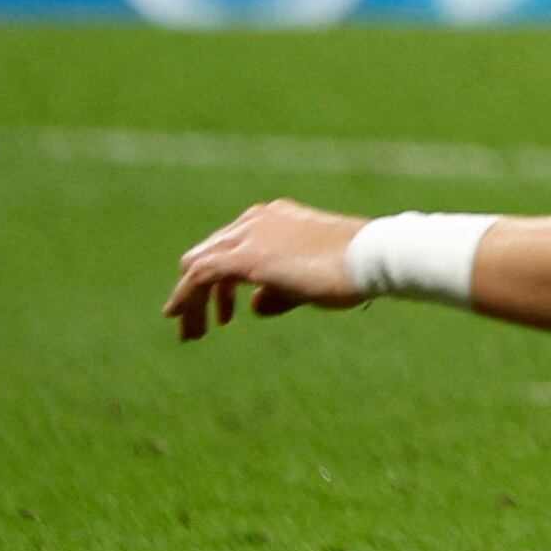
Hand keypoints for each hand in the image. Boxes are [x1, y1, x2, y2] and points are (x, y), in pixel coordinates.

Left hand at [164, 200, 368, 339]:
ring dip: (191, 300)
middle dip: (200, 290)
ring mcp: (249, 235)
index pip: (232, 245)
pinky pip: (199, 276)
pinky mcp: (245, 257)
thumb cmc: (352, 268)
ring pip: (198, 266)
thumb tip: (253, 304)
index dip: (222, 281)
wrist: (371, 255)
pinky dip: (186, 298)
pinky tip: (180, 319)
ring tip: (192, 333)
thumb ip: (278, 289)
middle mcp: (256, 220)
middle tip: (204, 324)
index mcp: (274, 217)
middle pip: (209, 253)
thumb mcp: (310, 279)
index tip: (228, 310)